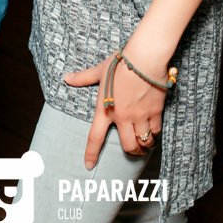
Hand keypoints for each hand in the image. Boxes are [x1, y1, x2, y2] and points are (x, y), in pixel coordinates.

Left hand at [64, 51, 165, 168]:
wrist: (144, 57)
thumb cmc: (121, 62)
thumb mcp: (100, 70)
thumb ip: (84, 77)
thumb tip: (66, 77)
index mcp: (105, 109)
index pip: (95, 137)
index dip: (91, 153)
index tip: (89, 165)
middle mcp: (123, 116)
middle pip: (128, 146)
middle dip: (132, 152)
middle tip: (134, 150)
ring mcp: (139, 115)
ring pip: (143, 142)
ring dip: (145, 145)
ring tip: (145, 142)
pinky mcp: (155, 111)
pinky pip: (155, 131)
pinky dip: (155, 134)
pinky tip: (154, 131)